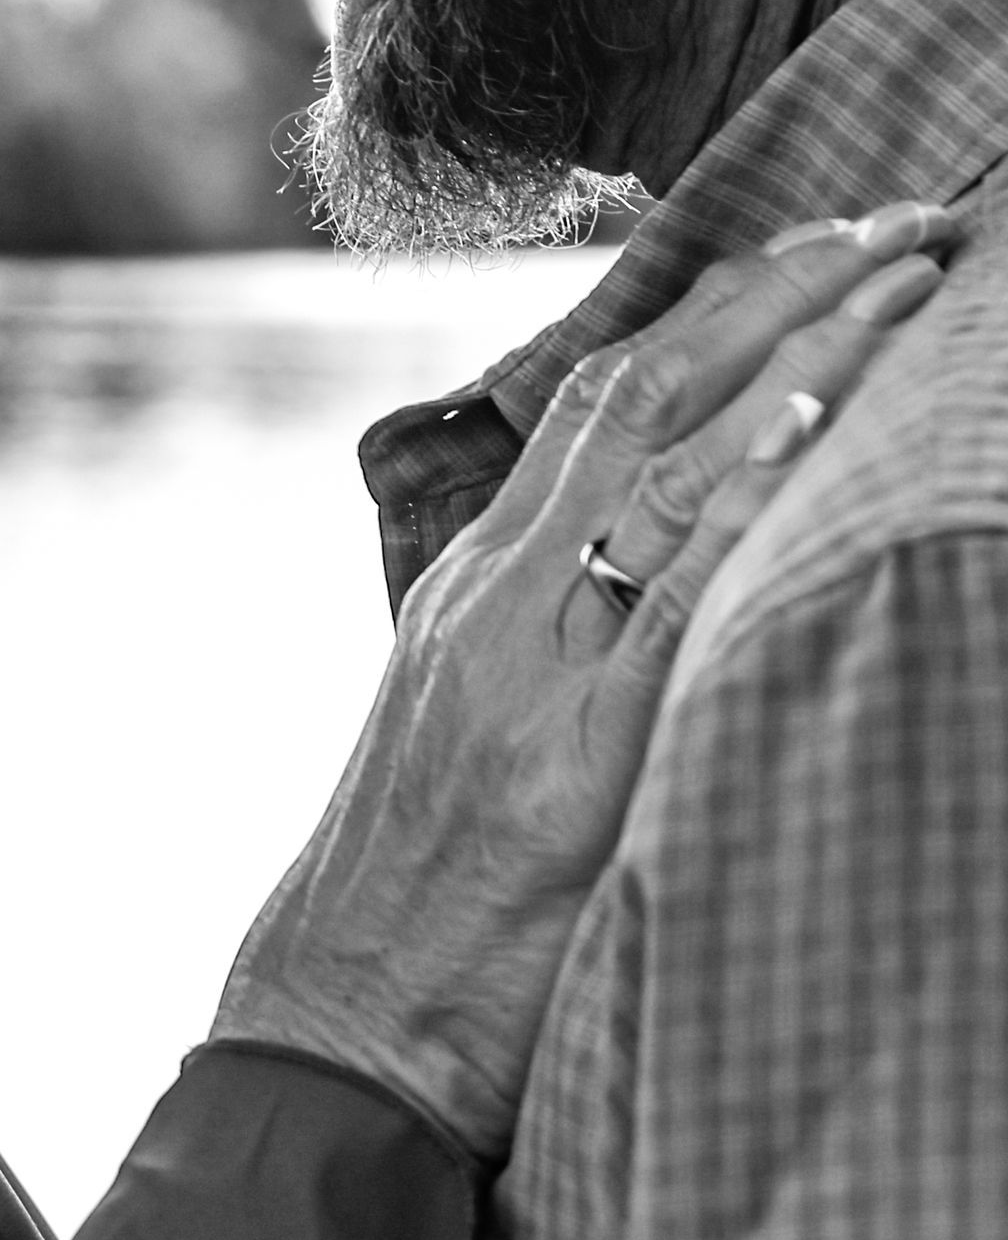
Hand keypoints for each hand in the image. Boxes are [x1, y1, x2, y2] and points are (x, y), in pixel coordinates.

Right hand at [211, 200, 958, 1163]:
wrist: (337, 1023)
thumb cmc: (416, 899)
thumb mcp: (469, 735)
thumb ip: (553, 647)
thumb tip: (665, 598)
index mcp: (476, 581)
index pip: (596, 396)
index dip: (713, 307)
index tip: (812, 247)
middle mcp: (497, 589)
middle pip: (638, 386)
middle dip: (774, 286)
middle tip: (891, 216)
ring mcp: (527, 659)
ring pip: (663, 457)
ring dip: (801, 350)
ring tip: (902, 273)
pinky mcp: (571, 753)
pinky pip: (670, 593)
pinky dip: (743, 490)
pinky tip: (817, 414)